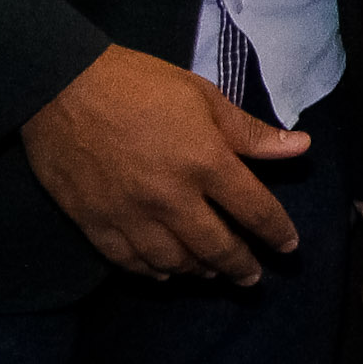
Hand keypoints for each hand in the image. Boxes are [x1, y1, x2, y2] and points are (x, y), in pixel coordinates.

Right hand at [18, 43, 307, 283]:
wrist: (61, 87)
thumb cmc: (139, 84)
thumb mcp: (204, 97)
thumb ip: (251, 131)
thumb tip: (302, 147)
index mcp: (205, 162)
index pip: (254, 210)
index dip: (277, 232)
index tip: (289, 247)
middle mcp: (171, 198)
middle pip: (216, 247)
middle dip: (241, 267)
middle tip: (253, 278)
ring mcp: (130, 215)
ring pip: (173, 261)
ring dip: (198, 272)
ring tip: (212, 274)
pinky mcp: (94, 222)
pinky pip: (129, 261)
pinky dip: (151, 272)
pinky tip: (164, 273)